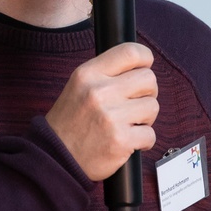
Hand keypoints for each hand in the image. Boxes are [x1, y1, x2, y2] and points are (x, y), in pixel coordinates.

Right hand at [44, 42, 157, 181]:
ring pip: (152, 106)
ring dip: (145, 118)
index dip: (145, 58)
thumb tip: (140, 65)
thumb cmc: (70, 122)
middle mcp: (99, 92)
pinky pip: (150, 134)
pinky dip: (143, 141)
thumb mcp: (79, 86)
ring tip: (128, 124)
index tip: (145, 67)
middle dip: (146, 93)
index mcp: (88, 74)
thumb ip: (106, 73)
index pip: (130, 52)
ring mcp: (111, 116)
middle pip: (148, 78)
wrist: (57, 157)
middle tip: (133, 105)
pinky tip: (128, 141)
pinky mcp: (121, 140)